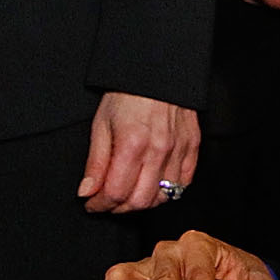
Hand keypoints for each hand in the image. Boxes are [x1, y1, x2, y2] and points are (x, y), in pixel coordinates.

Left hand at [78, 93, 200, 212]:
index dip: (99, 204)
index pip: (115, 192)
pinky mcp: (192, 146)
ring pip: (163, 197)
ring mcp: (179, 150)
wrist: (158, 70)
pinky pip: (184, 182)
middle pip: (140, 201)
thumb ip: (95, 161)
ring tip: (129, 192)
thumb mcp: (101, 124)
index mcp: (132, 144)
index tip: (92, 203)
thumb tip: (87, 191)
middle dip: (119, 208)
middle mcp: (158, 151)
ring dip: (143, 202)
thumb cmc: (127, 93)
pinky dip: (168, 191)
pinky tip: (153, 184)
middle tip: (108, 201)